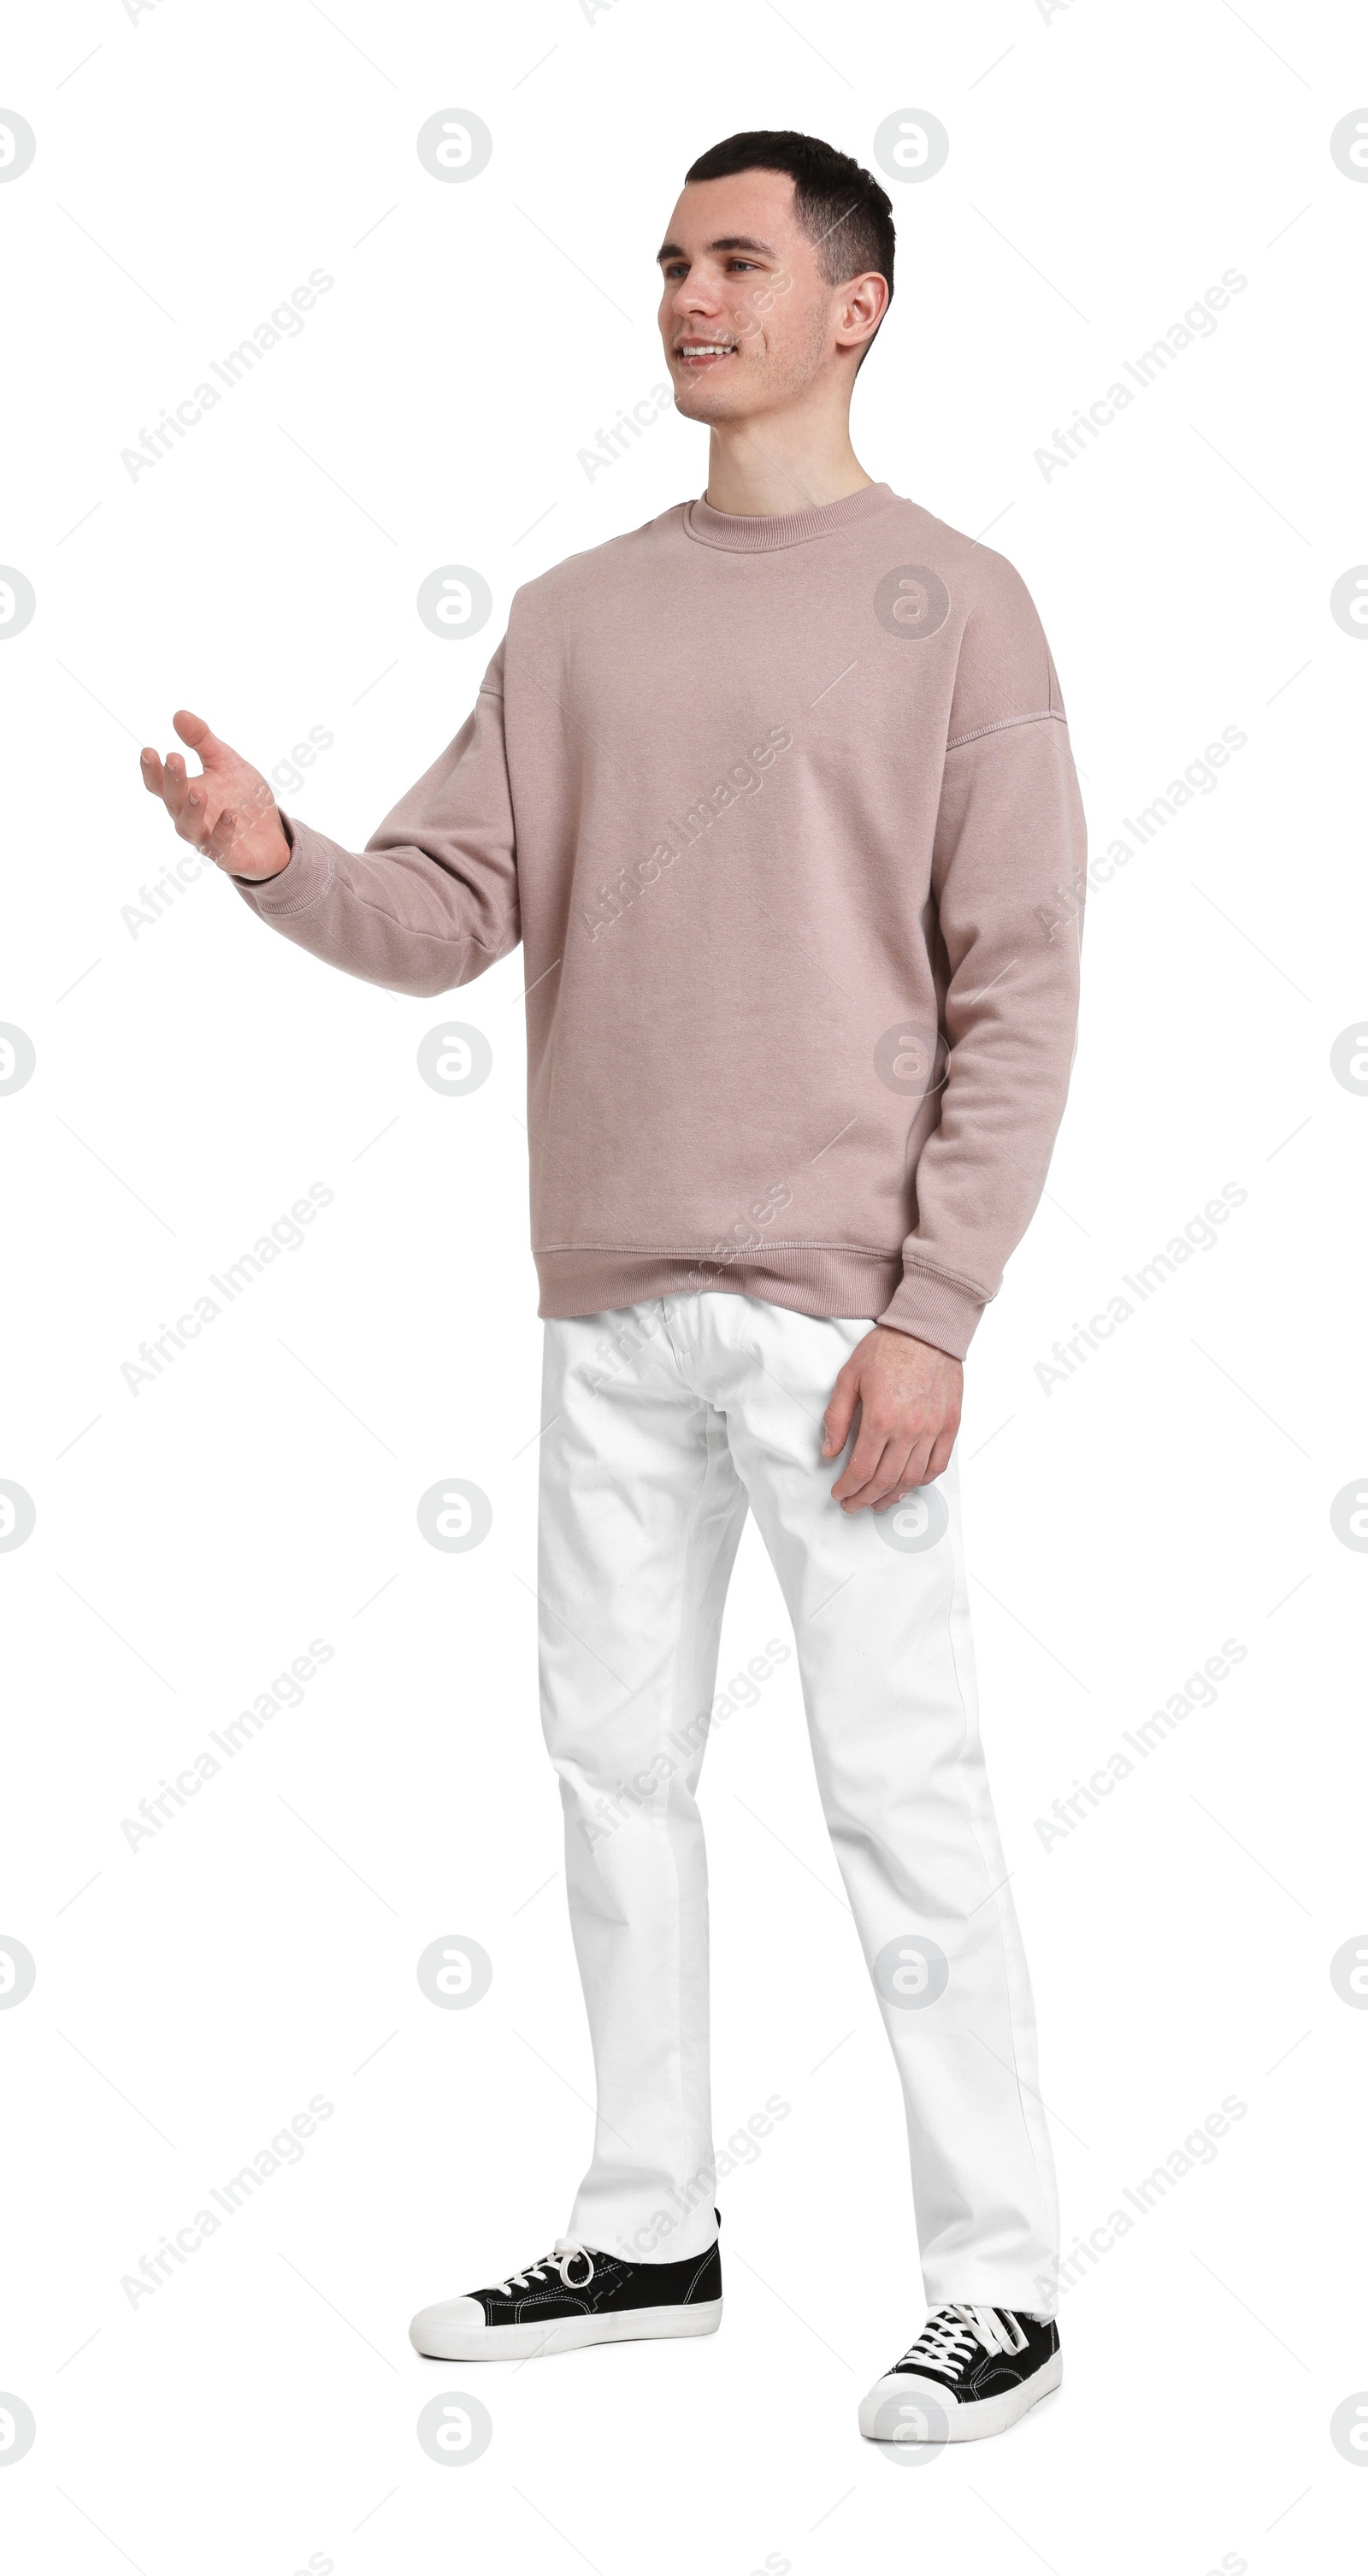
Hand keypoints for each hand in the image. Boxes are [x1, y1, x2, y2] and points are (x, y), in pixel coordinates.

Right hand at [138, 709, 290, 880]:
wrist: (272, 834)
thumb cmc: (243, 797)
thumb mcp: (225, 762)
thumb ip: (203, 741)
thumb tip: (179, 714)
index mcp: (185, 795)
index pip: (160, 784)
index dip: (152, 770)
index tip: (149, 750)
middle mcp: (191, 817)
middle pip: (173, 801)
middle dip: (173, 780)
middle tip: (175, 758)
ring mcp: (207, 838)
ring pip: (189, 827)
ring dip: (192, 809)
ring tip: (198, 791)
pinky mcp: (228, 856)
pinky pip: (220, 847)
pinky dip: (223, 832)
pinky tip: (231, 814)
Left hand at [822, 1326, 961, 1512]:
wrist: (927, 1330)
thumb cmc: (887, 1349)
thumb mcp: (849, 1377)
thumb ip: (836, 1417)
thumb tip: (829, 1452)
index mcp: (880, 1418)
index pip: (861, 1469)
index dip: (848, 1488)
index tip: (839, 1494)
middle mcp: (909, 1429)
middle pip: (885, 1480)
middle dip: (865, 1499)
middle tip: (853, 1505)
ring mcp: (933, 1429)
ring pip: (913, 1479)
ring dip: (893, 1496)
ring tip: (878, 1502)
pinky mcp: (950, 1425)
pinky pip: (938, 1465)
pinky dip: (922, 1481)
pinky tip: (909, 1484)